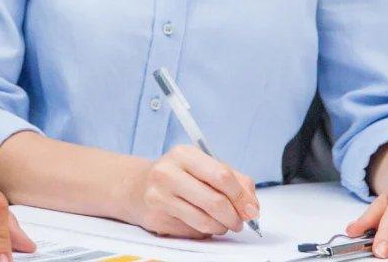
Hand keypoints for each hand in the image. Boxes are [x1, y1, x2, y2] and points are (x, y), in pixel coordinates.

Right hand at [112, 145, 258, 238]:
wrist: (136, 186)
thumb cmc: (178, 175)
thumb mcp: (203, 166)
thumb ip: (234, 181)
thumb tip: (252, 207)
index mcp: (183, 154)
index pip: (222, 176)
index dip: (241, 197)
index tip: (251, 209)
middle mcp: (167, 173)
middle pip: (215, 202)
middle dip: (234, 217)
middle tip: (239, 222)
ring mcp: (159, 197)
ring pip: (205, 222)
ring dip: (221, 227)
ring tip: (222, 223)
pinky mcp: (156, 219)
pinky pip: (192, 232)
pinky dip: (204, 231)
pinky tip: (199, 222)